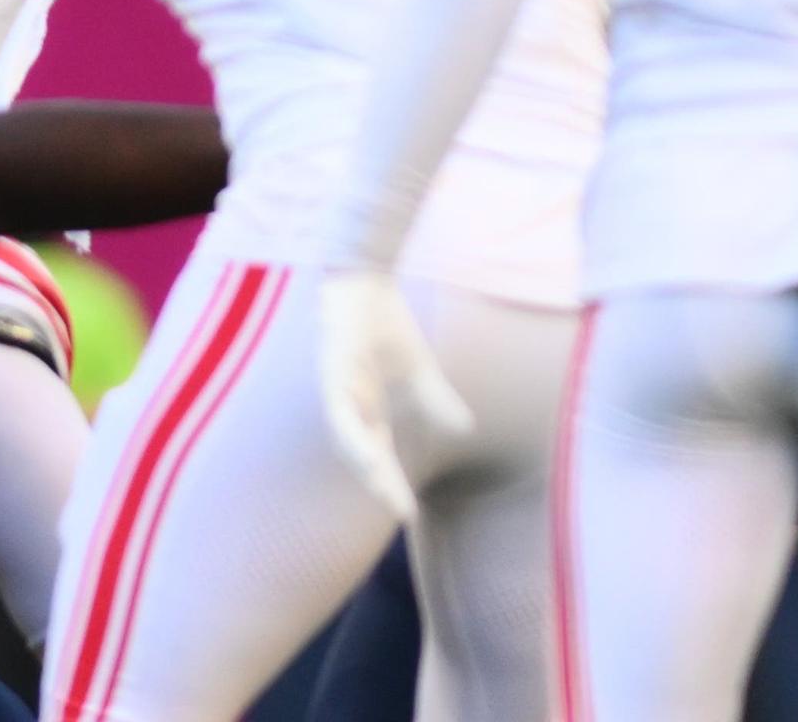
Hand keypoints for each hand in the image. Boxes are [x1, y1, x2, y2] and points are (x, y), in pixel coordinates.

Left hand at [313, 270, 470, 521]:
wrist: (367, 282)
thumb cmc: (386, 324)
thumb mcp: (420, 368)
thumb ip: (436, 399)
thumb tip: (466, 430)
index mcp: (368, 410)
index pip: (381, 457)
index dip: (393, 485)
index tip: (410, 515)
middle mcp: (349, 406)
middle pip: (363, 455)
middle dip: (380, 483)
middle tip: (401, 510)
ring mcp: (337, 390)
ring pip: (347, 435)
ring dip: (364, 458)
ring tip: (381, 481)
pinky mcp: (331, 370)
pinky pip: (340, 405)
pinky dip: (352, 424)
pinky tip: (366, 437)